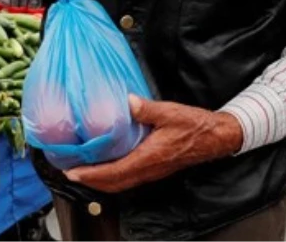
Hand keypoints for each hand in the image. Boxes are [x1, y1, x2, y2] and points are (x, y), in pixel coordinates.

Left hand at [64, 95, 243, 192]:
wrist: (216, 137)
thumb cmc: (195, 125)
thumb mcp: (170, 112)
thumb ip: (147, 109)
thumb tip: (128, 102)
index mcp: (149, 158)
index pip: (114, 172)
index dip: (92, 174)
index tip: (73, 172)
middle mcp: (149, 169)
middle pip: (114, 183)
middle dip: (90, 181)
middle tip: (69, 172)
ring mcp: (152, 171)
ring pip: (121, 183)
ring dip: (100, 180)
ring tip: (82, 170)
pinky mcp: (155, 168)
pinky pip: (129, 178)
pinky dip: (112, 176)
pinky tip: (104, 166)